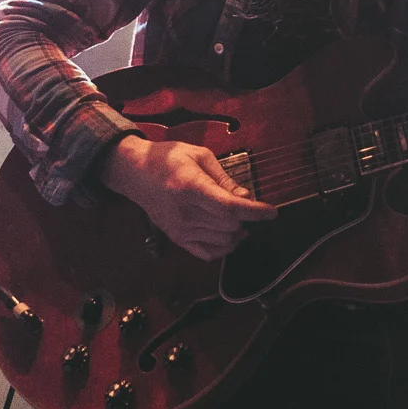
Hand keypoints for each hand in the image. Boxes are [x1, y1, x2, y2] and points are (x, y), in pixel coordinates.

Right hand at [96, 135, 276, 259]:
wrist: (135, 173)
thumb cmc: (167, 158)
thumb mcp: (199, 155)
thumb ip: (224, 178)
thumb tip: (245, 196)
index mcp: (191, 187)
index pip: (229, 208)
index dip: (255, 212)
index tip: (272, 212)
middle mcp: (185, 212)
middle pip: (229, 226)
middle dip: (246, 218)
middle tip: (248, 205)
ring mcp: (180, 229)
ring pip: (223, 241)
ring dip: (237, 232)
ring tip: (238, 218)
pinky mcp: (177, 238)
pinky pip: (208, 253)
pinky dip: (223, 247)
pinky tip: (228, 234)